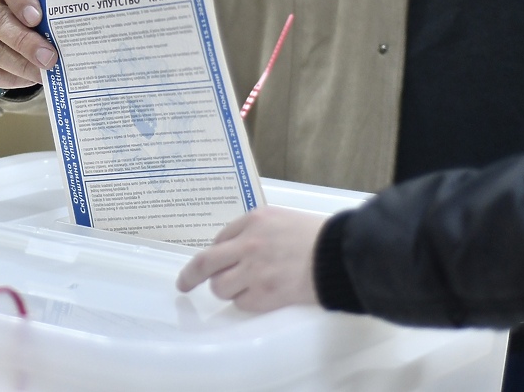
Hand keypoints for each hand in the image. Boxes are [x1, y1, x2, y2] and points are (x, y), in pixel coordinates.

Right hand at [0, 0, 58, 88]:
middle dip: (24, 42)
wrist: (9, 14)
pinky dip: (4, 77)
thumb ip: (52, 4)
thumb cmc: (34, 3)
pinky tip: (25, 80)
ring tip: (41, 74)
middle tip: (49, 58)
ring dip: (17, 65)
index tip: (37, 17)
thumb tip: (73, 30)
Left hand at [176, 206, 326, 312]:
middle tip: (183, 284)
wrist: (340, 257)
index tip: (211, 261)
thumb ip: (257, 230)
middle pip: (204, 262)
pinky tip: (262, 295)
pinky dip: (247, 301)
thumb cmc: (318, 237)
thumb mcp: (283, 219)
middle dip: (189, 276)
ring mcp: (253, 271)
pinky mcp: (263, 294)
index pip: (220, 239)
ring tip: (245, 287)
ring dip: (227, 289)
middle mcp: (247, 244)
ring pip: (220, 286)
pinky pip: (241, 303)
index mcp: (253, 221)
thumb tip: (235, 247)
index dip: (216, 252)